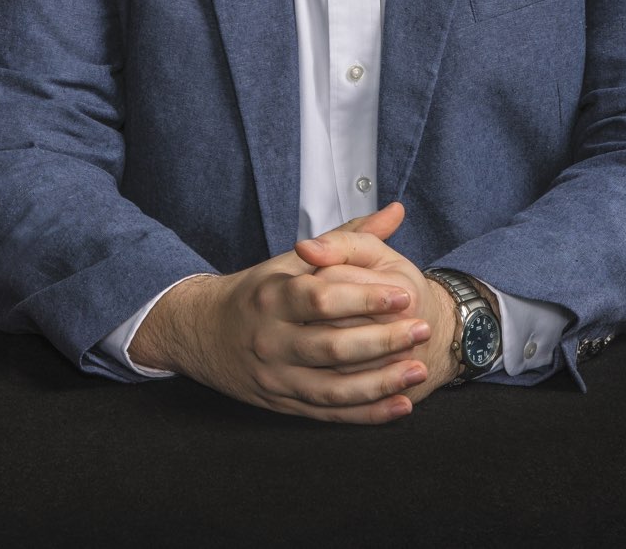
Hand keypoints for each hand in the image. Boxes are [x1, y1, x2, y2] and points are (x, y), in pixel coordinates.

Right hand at [129, 203, 433, 422]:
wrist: (203, 334)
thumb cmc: (259, 292)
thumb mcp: (291, 260)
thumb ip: (346, 239)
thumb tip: (395, 211)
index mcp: (273, 296)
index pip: (321, 298)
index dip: (365, 298)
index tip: (403, 294)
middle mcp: (271, 339)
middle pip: (331, 347)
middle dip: (382, 341)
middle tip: (422, 329)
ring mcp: (276, 377)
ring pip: (333, 389)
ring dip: (381, 383)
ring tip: (418, 370)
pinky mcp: (283, 405)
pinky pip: (329, 414)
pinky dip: (366, 414)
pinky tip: (400, 405)